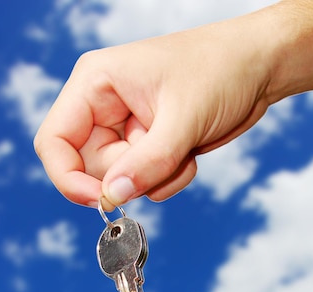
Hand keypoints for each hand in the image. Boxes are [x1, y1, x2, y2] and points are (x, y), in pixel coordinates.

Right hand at [33, 10, 276, 207]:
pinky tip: (189, 152)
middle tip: (166, 159)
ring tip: (185, 148)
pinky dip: (168, 179)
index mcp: (95, 83)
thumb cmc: (221, 70)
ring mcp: (125, 129)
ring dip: (155, 178)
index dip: (68, 178)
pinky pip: (144, 182)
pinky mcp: (146, 146)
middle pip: (89, 168)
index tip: (100, 201)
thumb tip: (110, 197)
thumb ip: (146, 163)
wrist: (258, 68)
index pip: (54, 141)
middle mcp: (103, 107)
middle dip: (130, 176)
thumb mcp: (183, 119)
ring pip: (120, 181)